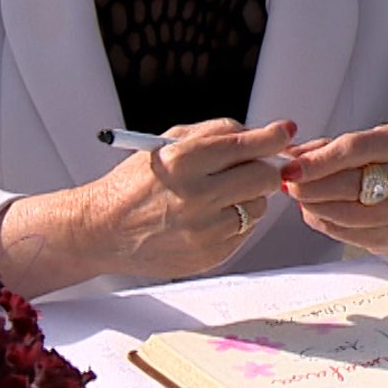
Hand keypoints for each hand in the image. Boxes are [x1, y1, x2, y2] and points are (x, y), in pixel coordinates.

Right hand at [76, 119, 292, 280]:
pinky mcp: (209, 255)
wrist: (103, 229)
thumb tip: (261, 133)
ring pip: (258, 206)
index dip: (274, 137)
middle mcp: (196, 196)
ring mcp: (204, 230)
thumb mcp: (167, 142)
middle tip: (256, 165)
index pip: (248, 145)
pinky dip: (234, 221)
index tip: (284, 133)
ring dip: (248, 196)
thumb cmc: (134, 182)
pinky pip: (243, 232)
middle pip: (265, 178)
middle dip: (266, 168)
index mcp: (184, 160)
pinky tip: (207, 216)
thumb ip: (216, 132)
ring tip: (218, 194)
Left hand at [283, 125, 387, 253]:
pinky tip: (316, 211)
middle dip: (309, 185)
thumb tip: (289, 157)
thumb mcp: (366, 142)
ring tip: (300, 196)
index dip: (317, 160)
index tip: (290, 167)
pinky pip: (348, 235)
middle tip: (288, 182)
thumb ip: (326, 147)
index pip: (353, 149)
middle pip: (348, 185)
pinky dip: (324, 223)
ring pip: (346, 215)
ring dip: (313, 206)